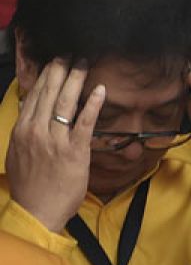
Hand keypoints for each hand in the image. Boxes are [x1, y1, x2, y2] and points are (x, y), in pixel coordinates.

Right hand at [5, 59, 104, 232]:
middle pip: (48, 93)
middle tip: (71, 53)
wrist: (37, 211)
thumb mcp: (17, 154)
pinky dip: (92, 104)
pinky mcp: (74, 151)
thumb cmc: (30, 186)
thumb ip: (24, 131)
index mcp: (22, 130)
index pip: (34, 96)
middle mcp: (36, 131)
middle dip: (60, 70)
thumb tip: (29, 111)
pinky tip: (99, 89)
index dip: (45, 76)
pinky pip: (84, 122)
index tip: (54, 62)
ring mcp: (55, 140)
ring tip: (84, 62)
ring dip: (76, 79)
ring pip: (65, 103)